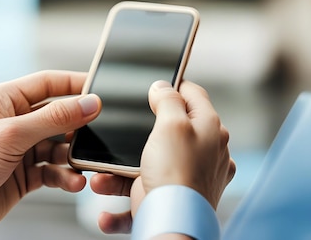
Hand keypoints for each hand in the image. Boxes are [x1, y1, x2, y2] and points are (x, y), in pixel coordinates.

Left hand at [0, 70, 100, 238]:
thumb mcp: (11, 135)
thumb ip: (54, 118)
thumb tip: (89, 103)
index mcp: (5, 99)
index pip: (48, 83)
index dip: (75, 84)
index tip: (101, 90)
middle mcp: (14, 121)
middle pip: (58, 115)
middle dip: (78, 126)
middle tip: (98, 134)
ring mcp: (19, 148)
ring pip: (59, 145)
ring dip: (72, 156)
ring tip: (83, 165)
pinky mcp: (23, 174)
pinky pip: (53, 170)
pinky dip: (64, 176)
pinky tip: (72, 182)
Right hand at [90, 80, 235, 233]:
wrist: (174, 226)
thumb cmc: (177, 176)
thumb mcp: (171, 124)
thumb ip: (168, 99)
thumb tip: (163, 86)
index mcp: (210, 129)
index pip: (194, 96)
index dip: (173, 86)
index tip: (155, 85)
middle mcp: (204, 153)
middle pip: (165, 133)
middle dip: (133, 139)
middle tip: (118, 138)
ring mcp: (189, 178)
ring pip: (147, 169)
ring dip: (117, 176)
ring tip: (101, 181)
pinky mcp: (173, 201)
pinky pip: (141, 201)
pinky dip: (120, 209)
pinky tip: (106, 213)